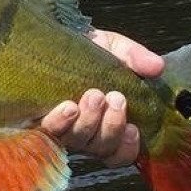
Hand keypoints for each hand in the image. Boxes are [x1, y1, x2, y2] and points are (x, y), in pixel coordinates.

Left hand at [40, 29, 164, 167]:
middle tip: (115, 98)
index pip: (118, 153)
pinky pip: (47, 131)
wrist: (49, 38)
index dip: (127, 148)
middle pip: (100, 148)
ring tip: (93, 95)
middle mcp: (81, 131)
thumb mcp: (113, 48)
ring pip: (76, 141)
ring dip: (89, 121)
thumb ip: (135, 57)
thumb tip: (157, 66)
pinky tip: (68, 107)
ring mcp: (58, 127)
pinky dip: (61, 121)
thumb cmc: (82, 50)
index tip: (134, 128)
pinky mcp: (33, 118)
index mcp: (104, 122)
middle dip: (111, 126)